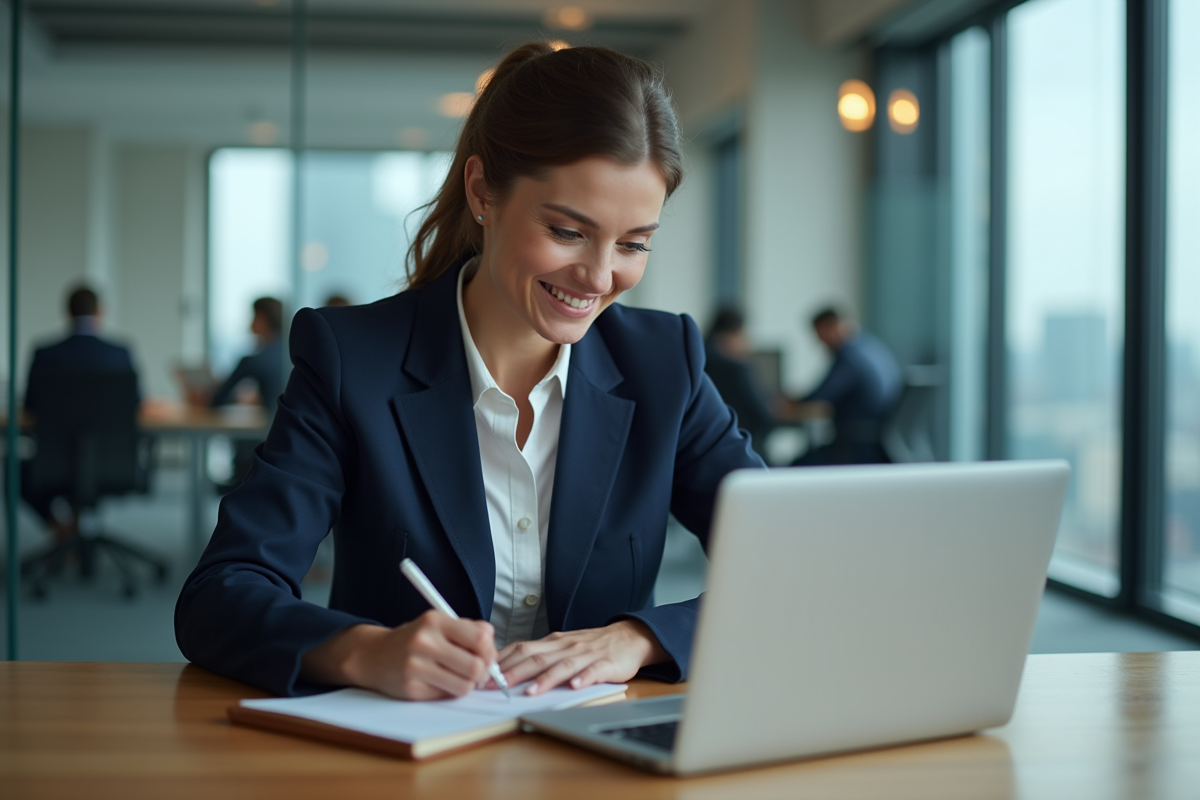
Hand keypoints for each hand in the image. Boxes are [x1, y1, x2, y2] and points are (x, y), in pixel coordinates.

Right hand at [301, 612, 497, 700]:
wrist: (373, 655)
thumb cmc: (415, 639)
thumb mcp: (438, 624)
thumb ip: (468, 631)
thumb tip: (494, 650)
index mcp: (435, 621)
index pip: (481, 638)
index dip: (490, 649)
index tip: (487, 654)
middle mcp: (425, 642)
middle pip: (476, 666)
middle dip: (483, 672)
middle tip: (478, 671)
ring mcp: (416, 667)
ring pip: (465, 686)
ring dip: (468, 685)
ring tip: (460, 677)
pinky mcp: (412, 689)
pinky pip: (446, 696)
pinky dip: (449, 691)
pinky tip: (440, 682)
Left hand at [495, 619, 667, 695]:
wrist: (627, 637)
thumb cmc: (590, 646)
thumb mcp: (561, 646)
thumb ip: (538, 654)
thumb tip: (506, 667)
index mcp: (553, 642)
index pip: (522, 648)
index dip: (502, 661)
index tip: (483, 674)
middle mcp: (566, 646)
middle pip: (537, 657)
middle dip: (514, 672)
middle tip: (495, 685)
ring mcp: (586, 654)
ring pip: (562, 665)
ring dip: (545, 679)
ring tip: (530, 692)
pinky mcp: (605, 664)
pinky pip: (593, 671)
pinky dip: (584, 679)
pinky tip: (575, 687)